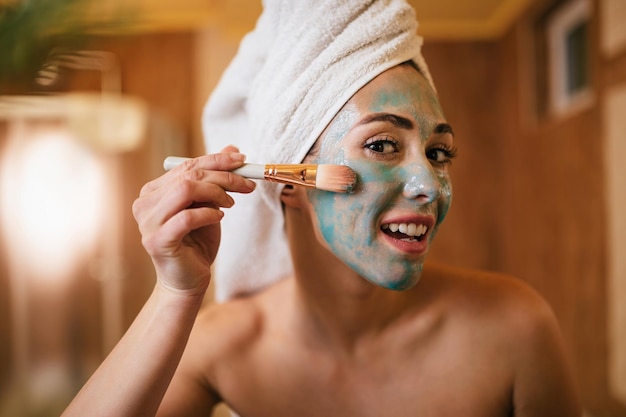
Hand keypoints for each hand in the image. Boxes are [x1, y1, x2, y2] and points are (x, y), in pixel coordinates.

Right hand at [132, 147, 255, 295]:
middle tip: (246, 185)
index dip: (216, 160)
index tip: (243, 160)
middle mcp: (145, 203)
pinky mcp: (157, 241)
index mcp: (153, 191)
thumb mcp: (209, 206)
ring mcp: (148, 223)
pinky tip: (219, 218)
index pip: (186, 165)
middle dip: (223, 176)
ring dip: (216, 193)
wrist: (188, 280)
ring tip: (230, 204)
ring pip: (186, 190)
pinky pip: (187, 217)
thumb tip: (232, 149)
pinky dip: (208, 214)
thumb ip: (214, 178)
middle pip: (188, 175)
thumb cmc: (197, 242)